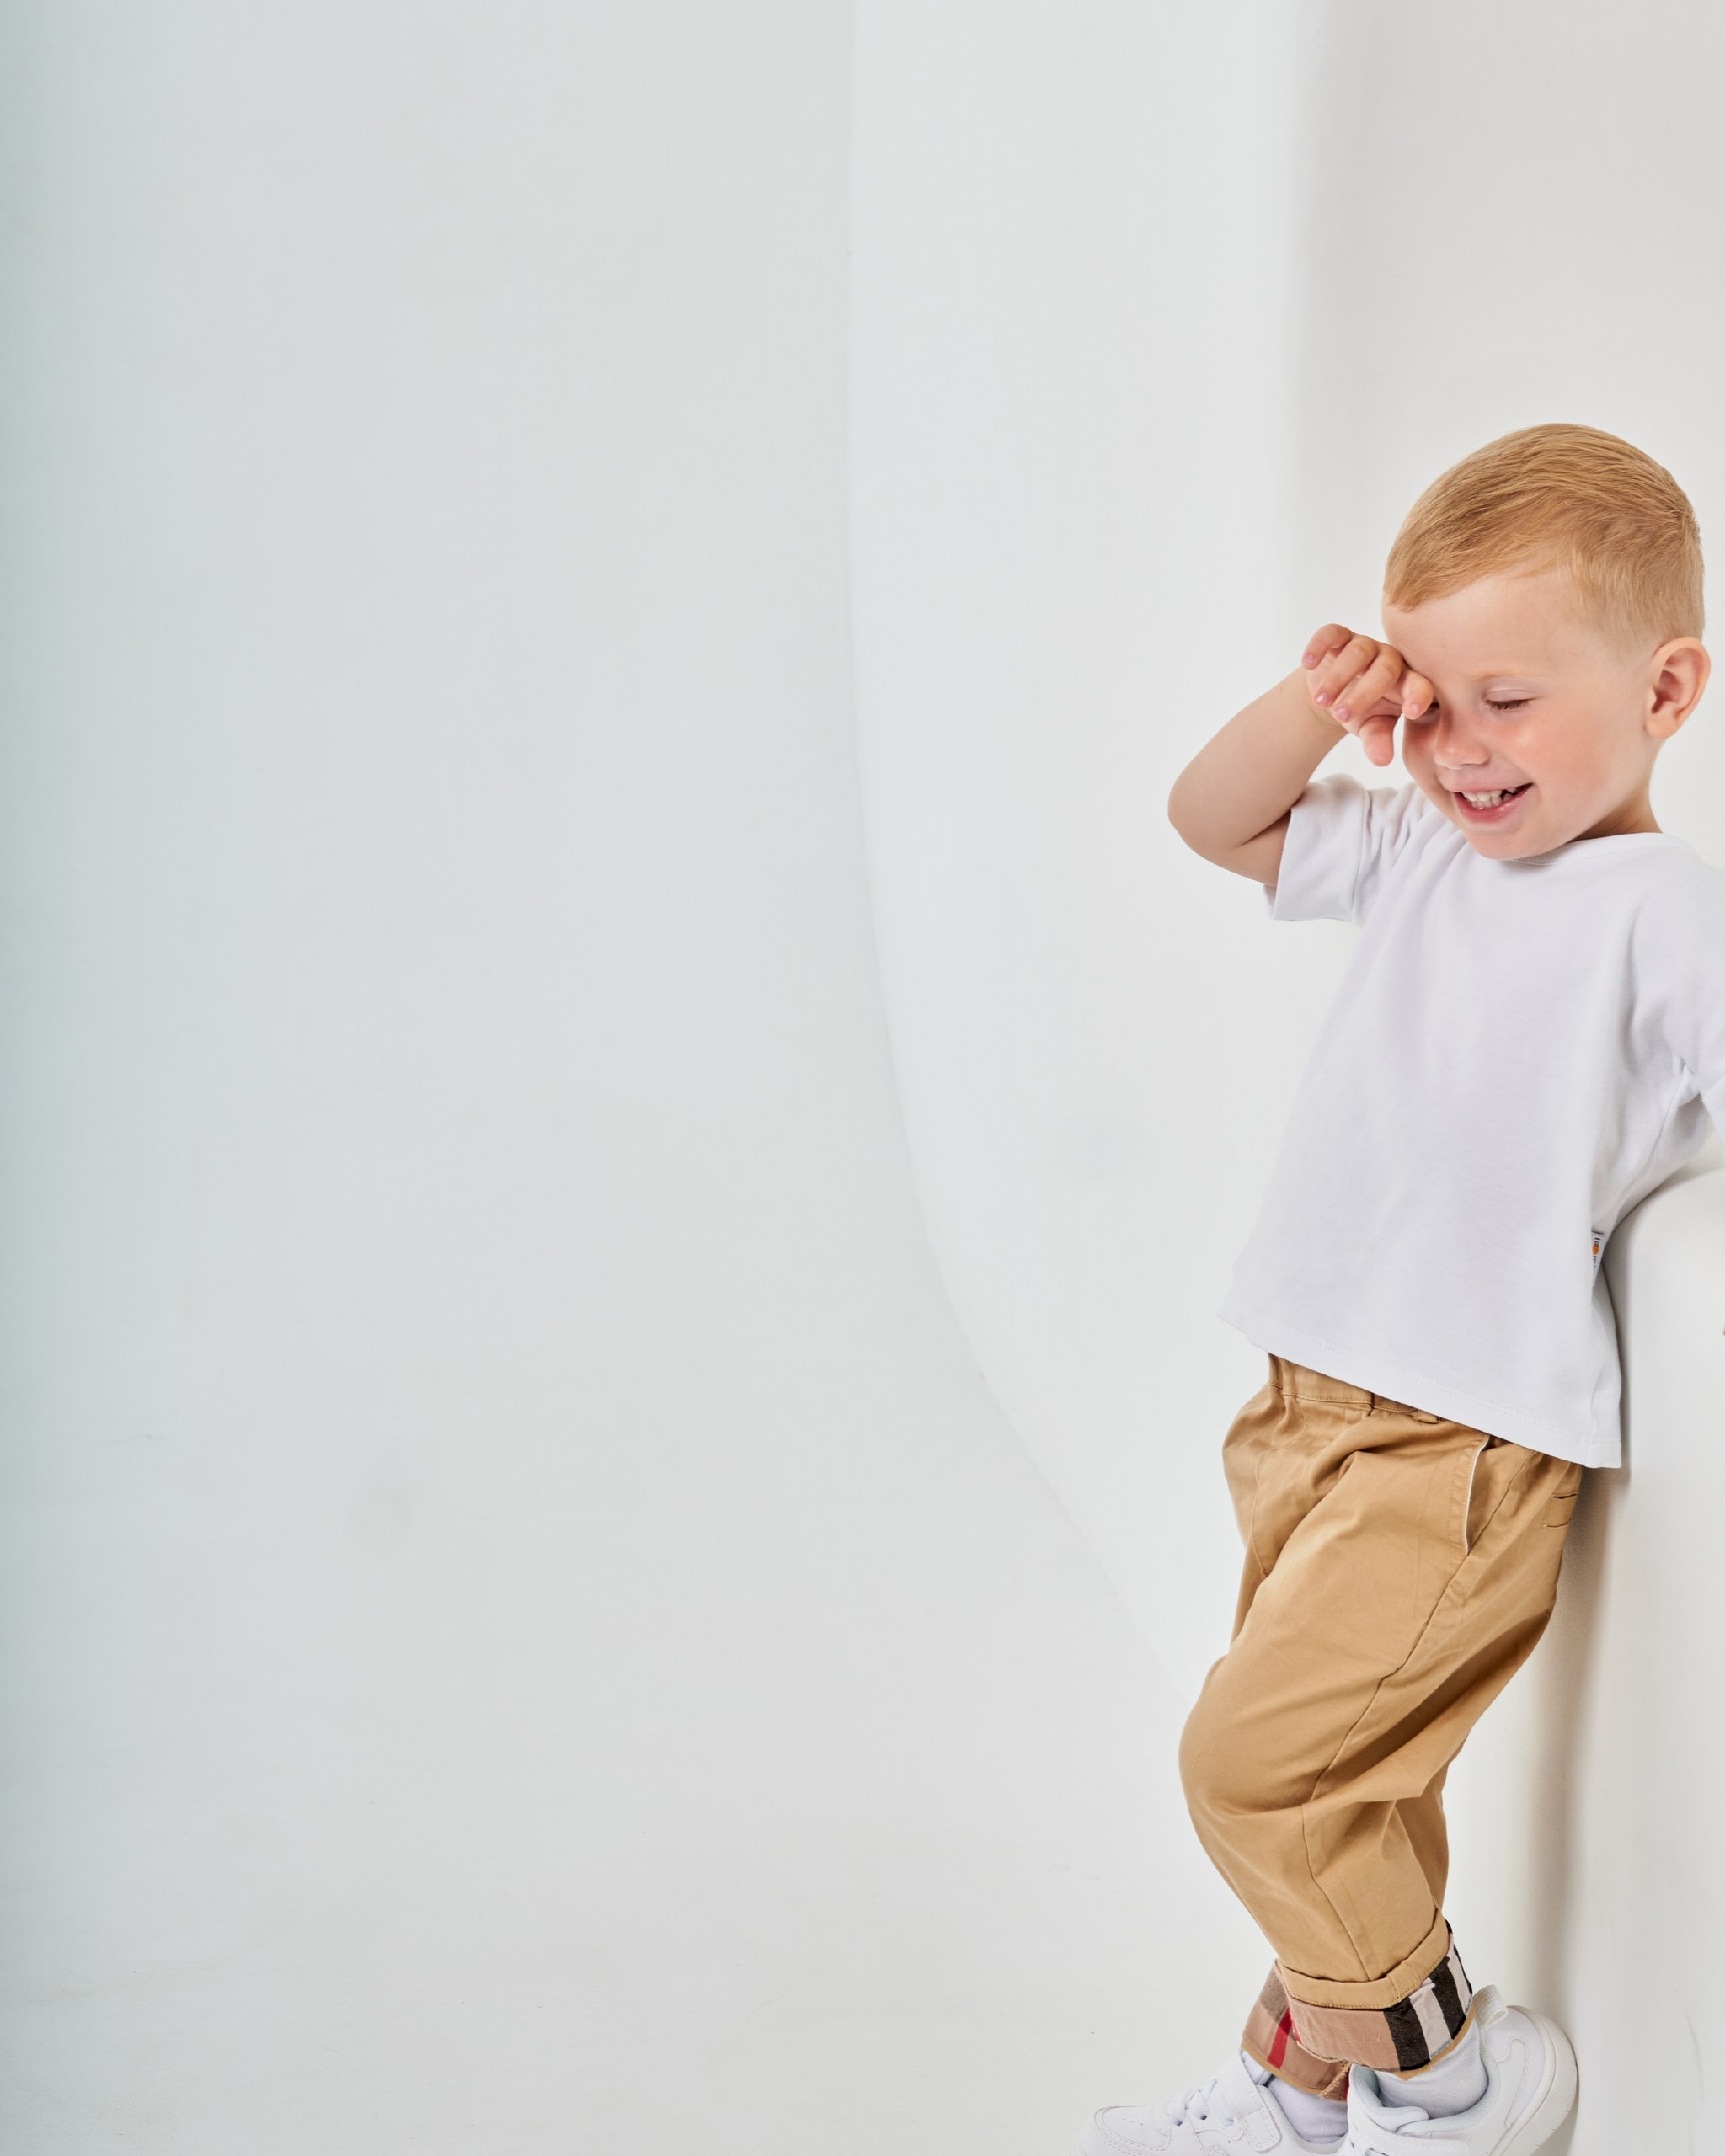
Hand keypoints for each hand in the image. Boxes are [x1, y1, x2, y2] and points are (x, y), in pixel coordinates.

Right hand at [1300, 624, 1433, 768]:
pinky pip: (1331, 633)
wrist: (1335, 693)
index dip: (1419, 695)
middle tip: (1341, 715)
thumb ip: (1378, 741)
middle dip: (1362, 694)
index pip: (1420, 685)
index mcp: (1406, 682)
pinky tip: (1308, 664)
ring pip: (1357, 653)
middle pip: (1384, 670)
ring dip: (1337, 678)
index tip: (1412, 712)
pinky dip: (1319, 646)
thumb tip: (1382, 760)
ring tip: (1321, 701)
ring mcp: (1364, 645)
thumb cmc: (1363, 712)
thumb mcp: (1371, 728)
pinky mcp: (1340, 637)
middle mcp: (1389, 659)